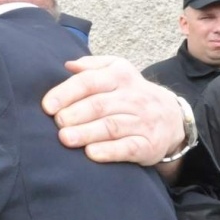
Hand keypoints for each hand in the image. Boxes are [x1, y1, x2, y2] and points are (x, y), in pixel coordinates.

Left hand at [41, 57, 187, 164]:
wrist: (172, 118)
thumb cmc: (130, 95)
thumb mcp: (117, 71)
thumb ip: (92, 67)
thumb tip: (68, 65)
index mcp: (120, 76)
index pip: (90, 81)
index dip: (66, 93)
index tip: (47, 106)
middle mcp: (133, 97)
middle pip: (99, 105)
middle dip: (75, 114)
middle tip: (57, 123)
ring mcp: (142, 122)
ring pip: (112, 126)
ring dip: (86, 133)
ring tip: (65, 138)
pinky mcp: (148, 144)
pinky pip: (128, 147)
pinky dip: (109, 151)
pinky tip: (91, 153)